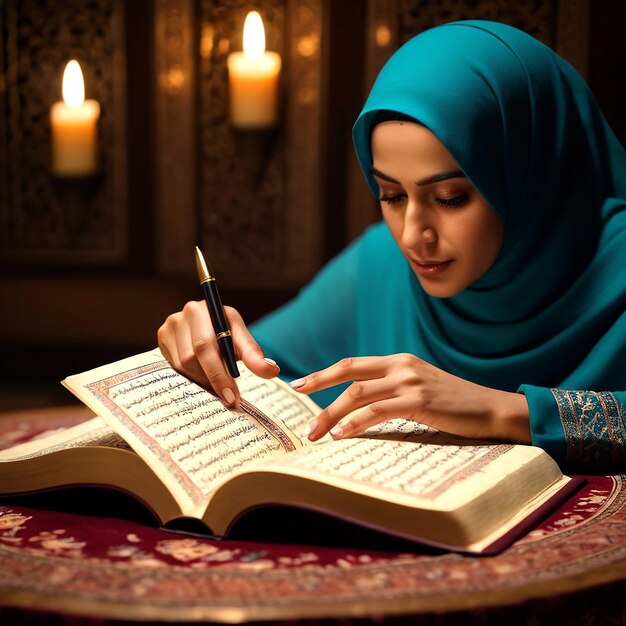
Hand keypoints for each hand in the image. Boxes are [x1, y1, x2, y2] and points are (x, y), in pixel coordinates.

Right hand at [157, 301, 278, 406]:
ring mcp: (168, 327)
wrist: (209, 327)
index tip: (232, 397)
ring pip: (181, 367)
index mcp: (205, 310)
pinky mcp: (160, 340)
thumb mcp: (242, 340)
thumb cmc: (227, 333)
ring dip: (201, 379)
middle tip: (228, 398)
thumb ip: (255, 355)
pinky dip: (189, 377)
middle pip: (191, 359)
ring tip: (216, 383)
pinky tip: (201, 378)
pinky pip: (172, 368)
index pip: (206, 346)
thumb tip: (272, 371)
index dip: (219, 374)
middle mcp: (183, 315)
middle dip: (212, 380)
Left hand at [290, 354, 530, 442]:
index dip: (323, 373)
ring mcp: (410, 381)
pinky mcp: (419, 400)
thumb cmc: (454, 404)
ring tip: (315, 433)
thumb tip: (360, 405)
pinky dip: (356, 423)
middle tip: (298, 406)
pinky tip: (341, 435)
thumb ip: (392, 388)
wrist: (491, 408)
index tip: (300, 383)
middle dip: (318, 388)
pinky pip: (377, 412)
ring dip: (332, 414)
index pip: (352, 364)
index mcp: (399, 360)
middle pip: (348, 373)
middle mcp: (401, 365)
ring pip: (358, 394)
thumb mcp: (420, 387)